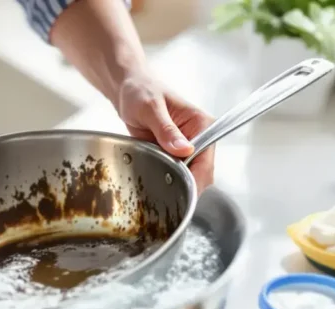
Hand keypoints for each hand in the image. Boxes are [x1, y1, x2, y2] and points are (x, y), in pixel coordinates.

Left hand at [116, 69, 214, 192]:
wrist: (127, 91)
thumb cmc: (140, 91)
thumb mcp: (151, 108)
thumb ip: (166, 129)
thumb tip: (184, 149)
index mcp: (201, 124)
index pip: (207, 160)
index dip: (195, 179)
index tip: (179, 190)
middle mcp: (199, 138)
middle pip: (201, 174)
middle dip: (184, 184)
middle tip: (162, 190)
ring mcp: (186, 149)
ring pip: (189, 178)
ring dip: (175, 184)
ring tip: (156, 182)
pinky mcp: (173, 155)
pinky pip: (175, 175)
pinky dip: (166, 181)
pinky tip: (154, 179)